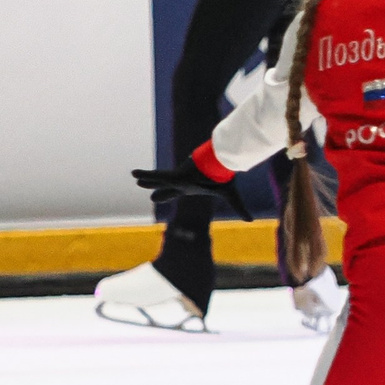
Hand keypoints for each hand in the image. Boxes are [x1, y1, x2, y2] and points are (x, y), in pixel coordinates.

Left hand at [133, 161, 252, 220]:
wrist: (220, 164)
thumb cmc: (224, 177)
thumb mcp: (231, 196)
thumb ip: (240, 208)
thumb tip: (252, 220)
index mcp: (192, 186)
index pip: (178, 192)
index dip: (170, 195)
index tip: (162, 197)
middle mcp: (182, 182)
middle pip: (167, 188)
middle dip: (157, 190)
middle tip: (150, 194)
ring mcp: (176, 178)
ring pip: (158, 180)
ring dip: (147, 180)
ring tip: (135, 178)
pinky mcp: (174, 176)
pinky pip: (155, 175)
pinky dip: (144, 174)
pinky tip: (132, 173)